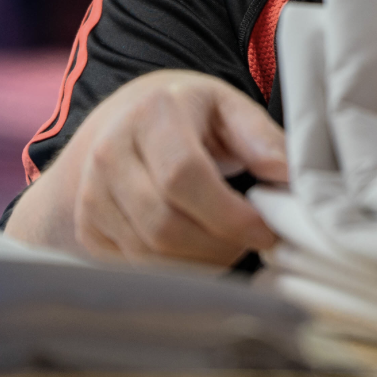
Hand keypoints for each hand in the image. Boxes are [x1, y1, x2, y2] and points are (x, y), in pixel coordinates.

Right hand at [5, 70, 287, 265]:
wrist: (125, 122)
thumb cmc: (189, 115)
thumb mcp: (228, 108)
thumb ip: (262, 138)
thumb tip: (289, 176)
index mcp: (152, 114)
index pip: (183, 176)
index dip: (228, 214)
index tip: (265, 230)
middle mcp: (110, 153)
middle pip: (164, 224)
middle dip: (219, 246)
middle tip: (252, 242)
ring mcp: (92, 195)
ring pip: (148, 253)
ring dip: (200, 263)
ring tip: (230, 246)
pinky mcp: (87, 228)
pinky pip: (133, 266)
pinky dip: (174, 269)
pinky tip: (198, 251)